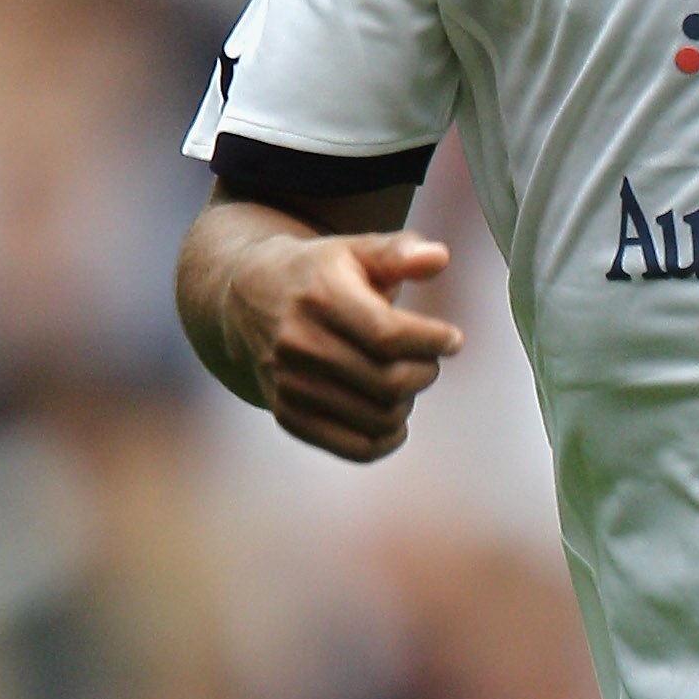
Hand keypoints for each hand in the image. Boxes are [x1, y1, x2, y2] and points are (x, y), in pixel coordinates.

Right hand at [227, 226, 462, 461]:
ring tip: (405, 380)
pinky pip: (356, 448)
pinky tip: (394, 417)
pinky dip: (386, 439)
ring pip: (378, 417)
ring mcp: (291, 385)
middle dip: (425, 372)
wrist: (247, 301)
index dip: (432, 342)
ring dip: (407, 403)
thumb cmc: (316, 275)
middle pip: (389, 382)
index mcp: (321, 298)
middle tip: (428, 360)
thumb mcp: (354, 251)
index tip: (451, 339)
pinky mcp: (290, 416)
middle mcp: (300, 344)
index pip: (389, 336)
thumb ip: (399, 252)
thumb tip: (438, 258)